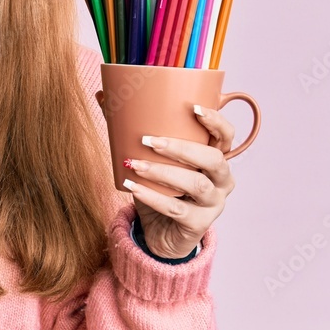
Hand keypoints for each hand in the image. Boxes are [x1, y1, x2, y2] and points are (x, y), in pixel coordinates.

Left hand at [123, 106, 235, 258]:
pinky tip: (132, 186)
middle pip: (213, 159)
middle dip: (181, 148)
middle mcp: (222, 180)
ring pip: (196, 184)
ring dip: (163, 172)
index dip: (216, 121)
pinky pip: (177, 209)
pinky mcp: (198, 224)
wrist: (159, 233)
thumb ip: (132, 129)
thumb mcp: (150, 159)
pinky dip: (152, 196)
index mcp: (215, 158)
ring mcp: (213, 204)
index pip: (226, 136)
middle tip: (148, 141)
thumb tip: (103, 95)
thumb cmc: (159, 189)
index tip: (193, 108)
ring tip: (134, 163)